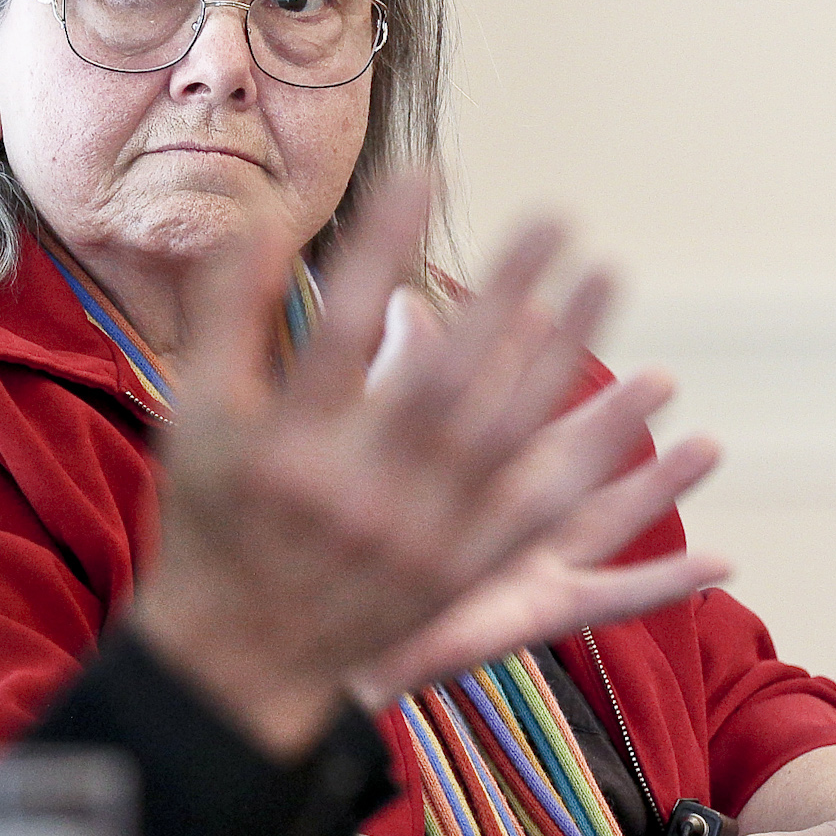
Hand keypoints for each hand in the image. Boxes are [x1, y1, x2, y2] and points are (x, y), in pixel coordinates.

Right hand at [130, 169, 723, 755]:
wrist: (235, 661)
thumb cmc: (210, 524)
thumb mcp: (194, 418)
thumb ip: (226, 318)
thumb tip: (262, 223)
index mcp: (287, 452)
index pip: (340, 329)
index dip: (382, 248)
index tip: (424, 175)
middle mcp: (358, 497)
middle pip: (448, 379)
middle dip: (505, 294)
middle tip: (556, 217)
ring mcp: (420, 543)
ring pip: (510, 439)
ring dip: (567, 356)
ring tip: (606, 277)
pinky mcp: (464, 578)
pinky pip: (543, 517)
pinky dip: (598, 466)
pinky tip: (642, 412)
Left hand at [344, 289, 722, 704]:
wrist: (324, 641)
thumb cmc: (343, 540)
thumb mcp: (377, 444)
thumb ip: (398, 373)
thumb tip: (406, 299)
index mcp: (472, 464)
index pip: (510, 396)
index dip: (527, 354)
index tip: (540, 307)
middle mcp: (508, 510)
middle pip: (573, 454)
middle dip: (613, 415)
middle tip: (659, 376)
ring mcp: (529, 562)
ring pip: (605, 516)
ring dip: (658, 487)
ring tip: (711, 447)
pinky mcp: (537, 612)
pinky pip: (613, 598)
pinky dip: (666, 583)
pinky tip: (723, 564)